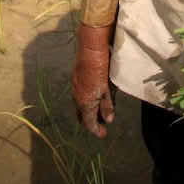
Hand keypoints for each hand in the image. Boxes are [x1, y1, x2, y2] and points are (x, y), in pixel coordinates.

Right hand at [71, 23, 114, 137]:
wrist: (89, 49)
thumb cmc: (100, 68)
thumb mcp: (106, 88)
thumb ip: (107, 105)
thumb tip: (108, 120)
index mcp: (85, 102)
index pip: (89, 123)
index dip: (96, 130)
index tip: (103, 134)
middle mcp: (77, 97)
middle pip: (82, 116)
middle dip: (90, 123)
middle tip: (100, 124)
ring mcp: (74, 88)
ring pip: (80, 106)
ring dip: (88, 111)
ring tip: (98, 111)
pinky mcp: (75, 80)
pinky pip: (79, 96)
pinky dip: (85, 101)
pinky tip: (93, 97)